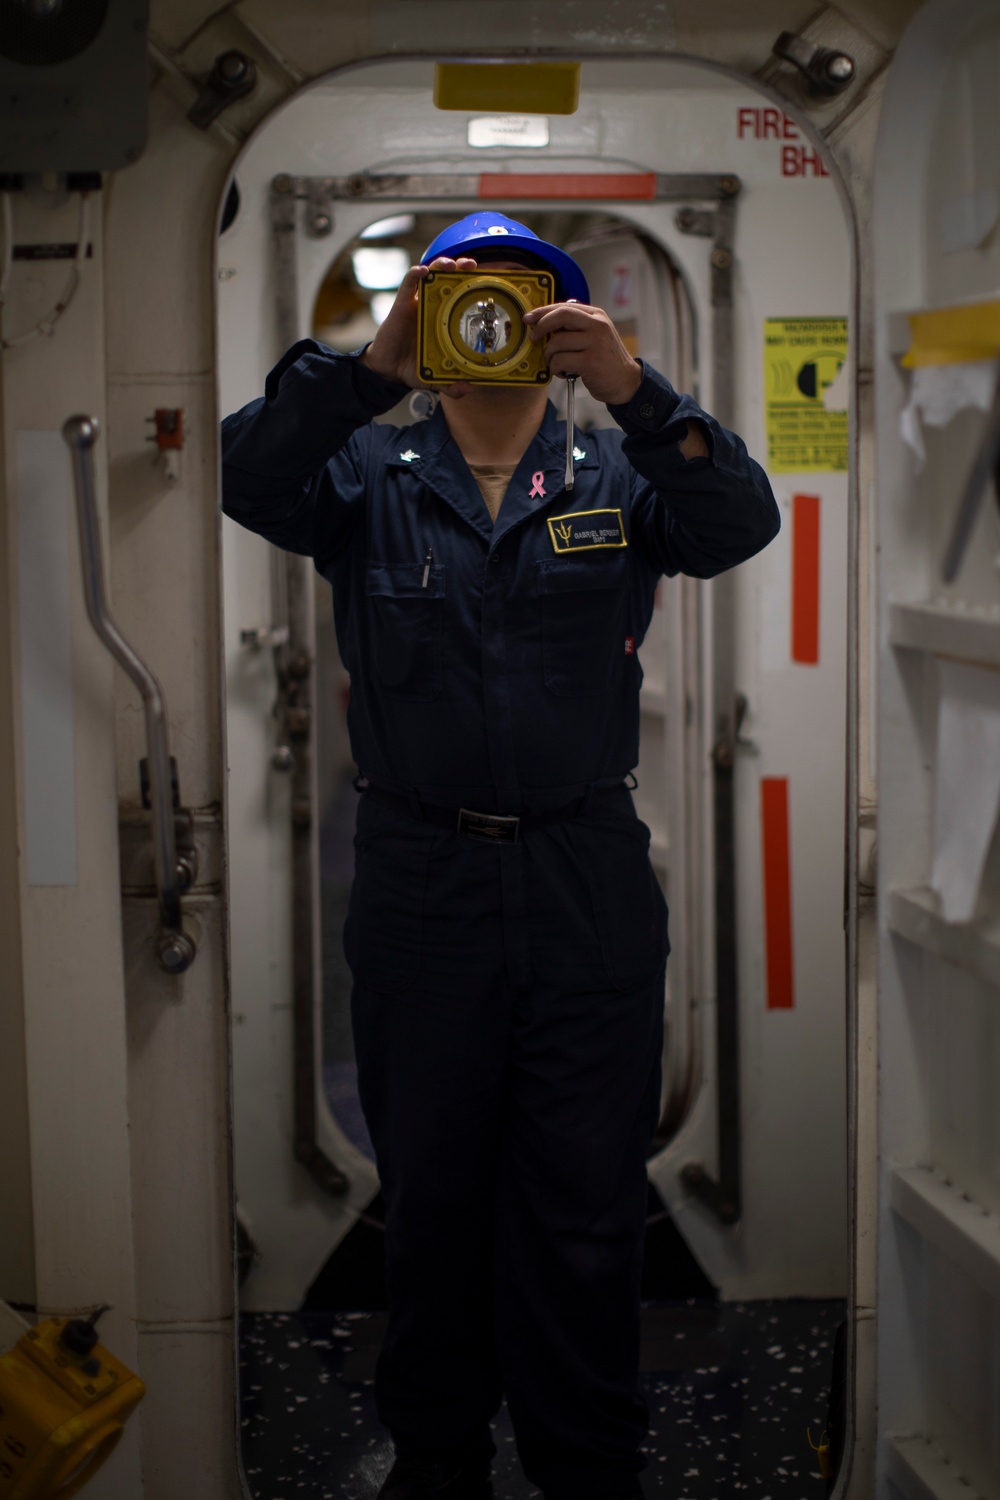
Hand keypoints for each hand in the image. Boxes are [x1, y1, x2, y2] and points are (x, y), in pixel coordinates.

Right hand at [360, 256, 477, 398]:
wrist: (388, 370)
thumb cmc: (413, 367)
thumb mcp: (435, 378)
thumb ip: (451, 386)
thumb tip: (468, 388)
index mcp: (445, 320)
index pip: (461, 296)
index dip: (473, 285)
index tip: (487, 280)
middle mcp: (433, 307)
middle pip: (448, 279)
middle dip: (461, 267)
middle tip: (472, 265)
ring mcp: (417, 303)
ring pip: (430, 275)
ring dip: (441, 264)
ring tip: (451, 265)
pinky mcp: (402, 304)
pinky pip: (408, 284)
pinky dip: (415, 274)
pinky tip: (423, 271)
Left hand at [523, 301, 642, 405]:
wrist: (626, 382)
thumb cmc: (605, 360)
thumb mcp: (596, 336)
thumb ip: (576, 327)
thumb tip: (544, 322)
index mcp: (597, 316)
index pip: (564, 307)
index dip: (543, 312)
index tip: (529, 318)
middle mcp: (598, 325)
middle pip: (560, 316)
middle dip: (541, 327)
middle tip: (534, 339)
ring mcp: (595, 343)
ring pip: (557, 342)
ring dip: (549, 356)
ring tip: (555, 364)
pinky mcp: (591, 361)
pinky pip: (560, 361)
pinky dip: (555, 369)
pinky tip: (563, 373)